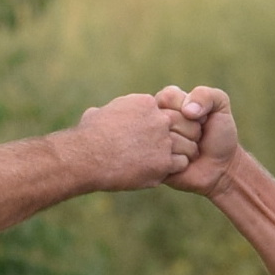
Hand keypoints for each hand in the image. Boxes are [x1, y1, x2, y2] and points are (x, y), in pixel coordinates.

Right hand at [70, 93, 196, 190]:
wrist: (85, 157)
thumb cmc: (87, 137)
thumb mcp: (97, 114)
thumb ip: (108, 112)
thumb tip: (98, 114)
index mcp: (146, 103)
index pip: (169, 111)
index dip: (165, 124)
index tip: (157, 134)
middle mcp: (159, 119)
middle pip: (185, 124)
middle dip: (181, 135)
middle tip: (172, 147)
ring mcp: (164, 141)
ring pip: (188, 144)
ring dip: (181, 153)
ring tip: (168, 161)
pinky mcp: (163, 162)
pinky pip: (181, 163)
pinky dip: (174, 168)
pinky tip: (161, 170)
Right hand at [155, 85, 237, 197]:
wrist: (222, 166)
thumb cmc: (219, 133)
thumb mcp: (220, 105)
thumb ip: (205, 95)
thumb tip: (186, 110)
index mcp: (166, 103)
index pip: (167, 96)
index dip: (188, 108)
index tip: (199, 117)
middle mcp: (155, 122)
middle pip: (167, 118)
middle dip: (191, 129)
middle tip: (198, 136)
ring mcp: (153, 143)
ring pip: (166, 139)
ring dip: (188, 147)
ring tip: (193, 150)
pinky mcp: (154, 164)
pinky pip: (166, 159)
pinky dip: (182, 161)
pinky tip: (186, 163)